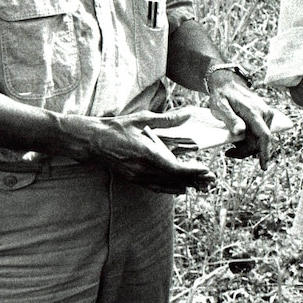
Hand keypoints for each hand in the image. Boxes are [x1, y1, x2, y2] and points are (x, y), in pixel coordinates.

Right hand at [61, 110, 215, 191]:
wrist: (91, 141)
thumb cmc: (116, 128)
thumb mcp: (142, 118)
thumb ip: (167, 119)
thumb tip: (187, 114)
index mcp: (146, 153)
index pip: (174, 167)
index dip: (191, 171)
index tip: (205, 169)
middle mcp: (142, 169)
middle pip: (173, 179)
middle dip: (194, 180)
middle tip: (211, 180)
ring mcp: (137, 176)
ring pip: (166, 186)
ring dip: (185, 186)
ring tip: (202, 185)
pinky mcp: (134, 179)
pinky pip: (155, 187)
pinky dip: (170, 188)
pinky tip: (181, 188)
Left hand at [206, 68, 277, 168]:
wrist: (228, 83)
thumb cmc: (222, 96)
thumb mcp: (220, 107)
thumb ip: (230, 119)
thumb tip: (240, 131)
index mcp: (254, 111)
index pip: (264, 135)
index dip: (265, 152)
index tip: (263, 166)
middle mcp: (265, 113)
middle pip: (260, 141)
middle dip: (246, 150)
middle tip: (228, 152)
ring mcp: (267, 114)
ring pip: (260, 139)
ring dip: (247, 145)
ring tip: (231, 143)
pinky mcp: (266, 116)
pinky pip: (260, 134)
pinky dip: (250, 140)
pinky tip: (238, 137)